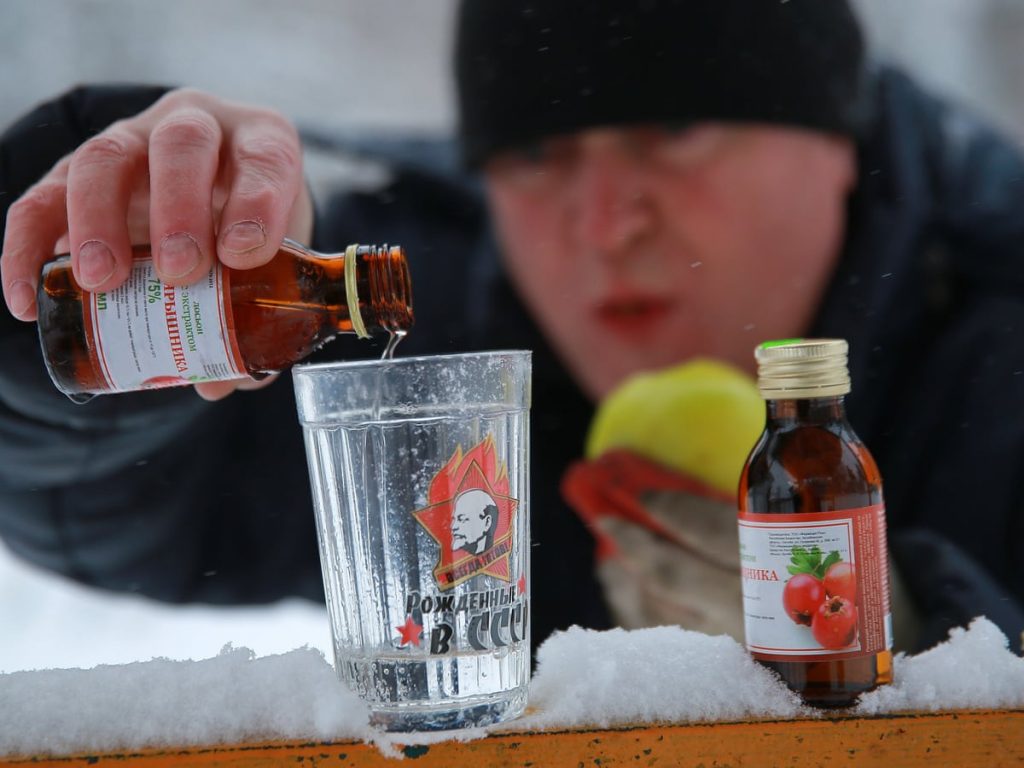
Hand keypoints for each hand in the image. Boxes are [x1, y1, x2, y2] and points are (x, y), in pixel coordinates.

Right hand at [0, 87, 313, 399]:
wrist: (209, 195)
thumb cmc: (250, 230)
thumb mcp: (274, 260)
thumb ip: (257, 316)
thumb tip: (224, 381)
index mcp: (259, 141)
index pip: (264, 157)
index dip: (256, 203)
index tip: (243, 254)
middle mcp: (195, 129)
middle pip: (181, 143)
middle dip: (178, 208)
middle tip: (180, 272)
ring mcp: (132, 142)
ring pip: (105, 158)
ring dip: (98, 221)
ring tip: (101, 283)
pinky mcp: (74, 174)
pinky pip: (41, 200)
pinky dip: (26, 248)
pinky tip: (29, 300)